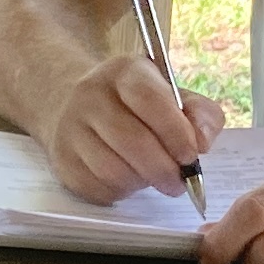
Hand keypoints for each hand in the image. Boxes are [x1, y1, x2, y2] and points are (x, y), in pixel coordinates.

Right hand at [44, 54, 227, 204]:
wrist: (77, 106)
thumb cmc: (137, 105)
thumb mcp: (172, 95)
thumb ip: (200, 114)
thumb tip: (202, 142)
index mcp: (124, 72)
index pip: (150, 99)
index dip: (175, 132)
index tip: (191, 156)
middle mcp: (90, 95)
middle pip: (131, 140)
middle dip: (162, 169)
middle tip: (180, 183)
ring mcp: (71, 127)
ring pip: (112, 169)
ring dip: (141, 183)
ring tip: (153, 180)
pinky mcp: (62, 159)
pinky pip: (96, 186)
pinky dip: (120, 192)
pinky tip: (128, 181)